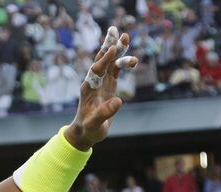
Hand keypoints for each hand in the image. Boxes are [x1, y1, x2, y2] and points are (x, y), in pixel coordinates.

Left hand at [64, 26, 137, 150]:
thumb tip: (119, 101)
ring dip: (118, 50)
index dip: (104, 60)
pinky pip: (116, 70)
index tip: (113, 49)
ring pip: (110, 62)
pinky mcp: (108, 85)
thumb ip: (105, 113)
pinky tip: (134, 61)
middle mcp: (94, 82)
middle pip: (101, 60)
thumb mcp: (95, 124)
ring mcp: (102, 82)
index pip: (96, 71)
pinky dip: (124, 63)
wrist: (86, 132)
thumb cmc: (88, 129)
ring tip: (126, 36)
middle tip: (114, 31)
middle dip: (108, 46)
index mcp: (88, 89)